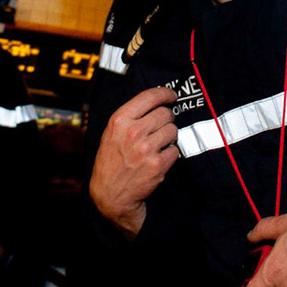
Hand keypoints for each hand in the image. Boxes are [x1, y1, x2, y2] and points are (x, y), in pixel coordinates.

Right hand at [89, 85, 179, 235]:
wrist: (110, 192)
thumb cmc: (111, 160)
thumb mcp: (112, 132)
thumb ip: (131, 116)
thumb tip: (156, 101)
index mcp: (120, 120)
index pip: (150, 96)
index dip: (165, 94)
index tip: (171, 96)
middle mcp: (133, 132)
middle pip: (165, 113)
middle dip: (167, 119)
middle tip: (161, 127)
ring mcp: (146, 149)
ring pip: (173, 130)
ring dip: (169, 136)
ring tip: (158, 144)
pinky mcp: (158, 165)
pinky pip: (176, 150)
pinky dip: (171, 153)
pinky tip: (159, 157)